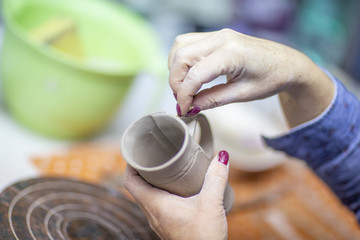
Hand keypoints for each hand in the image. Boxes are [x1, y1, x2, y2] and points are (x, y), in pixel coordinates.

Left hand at [124, 151, 229, 239]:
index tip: (138, 152)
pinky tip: (178, 191)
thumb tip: (221, 156)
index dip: (130, 165)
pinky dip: (162, 194)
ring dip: (152, 183)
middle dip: (143, 170)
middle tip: (155, 156)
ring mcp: (159, 222)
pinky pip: (158, 206)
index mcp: (155, 204)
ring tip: (166, 170)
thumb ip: (216, 178)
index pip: (130, 181)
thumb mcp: (211, 203)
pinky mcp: (168, 227)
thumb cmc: (203, 238)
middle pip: (137, 188)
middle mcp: (152, 214)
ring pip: (147, 198)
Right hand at [169, 28, 333, 126]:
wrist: (286, 63)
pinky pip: (188, 43)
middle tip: (183, 100)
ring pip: (180, 46)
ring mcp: (218, 34)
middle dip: (176, 81)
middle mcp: (222, 38)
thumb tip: (191, 106)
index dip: (184, 94)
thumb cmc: (271, 77)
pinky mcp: (216, 36)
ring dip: (176, 69)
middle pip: (181, 56)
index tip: (184, 109)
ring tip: (185, 88)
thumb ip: (213, 99)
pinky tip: (190, 75)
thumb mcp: (243, 94)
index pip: (195, 74)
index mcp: (232, 53)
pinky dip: (182, 60)